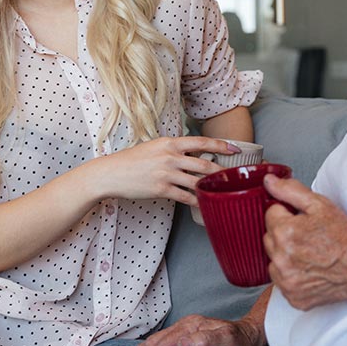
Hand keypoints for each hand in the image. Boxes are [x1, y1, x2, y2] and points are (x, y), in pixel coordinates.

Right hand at [92, 136, 238, 204]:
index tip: (235, 149)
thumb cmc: (132, 160)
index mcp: (170, 143)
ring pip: (197, 180)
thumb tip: (194, 153)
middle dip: (222, 170)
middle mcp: (170, 156)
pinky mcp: (161, 189)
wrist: (111, 173)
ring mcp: (166, 173)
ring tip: (224, 190)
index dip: (221, 145)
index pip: (201, 142)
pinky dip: (197, 201)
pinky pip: (185, 196)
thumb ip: (174, 149)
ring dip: (212, 186)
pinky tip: (205, 204)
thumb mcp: (155, 146)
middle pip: (204, 163)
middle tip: (235, 175)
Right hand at [132, 314, 263, 345]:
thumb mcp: (229, 340)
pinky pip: (159, 340)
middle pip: (156, 341)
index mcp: (193, 326)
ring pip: (154, 340)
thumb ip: (206, 340)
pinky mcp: (182, 334)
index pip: (166, 343)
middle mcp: (185, 325)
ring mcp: (183, 329)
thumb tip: (182, 344)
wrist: (249, 333)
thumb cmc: (241, 339)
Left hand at [262, 175, 346, 310]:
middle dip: (284, 232)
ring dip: (284, 254)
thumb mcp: (320, 204)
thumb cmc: (344, 236)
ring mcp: (285, 280)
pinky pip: (281, 280)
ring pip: (273, 259)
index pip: (271, 213)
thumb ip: (290, 190)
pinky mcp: (292, 296)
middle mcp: (281, 258)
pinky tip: (308, 268)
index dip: (288, 213)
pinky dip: (291, 274)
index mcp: (285, 232)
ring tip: (308, 252)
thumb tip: (268, 181)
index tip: (303, 219)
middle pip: (269, 237)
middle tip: (308, 234)